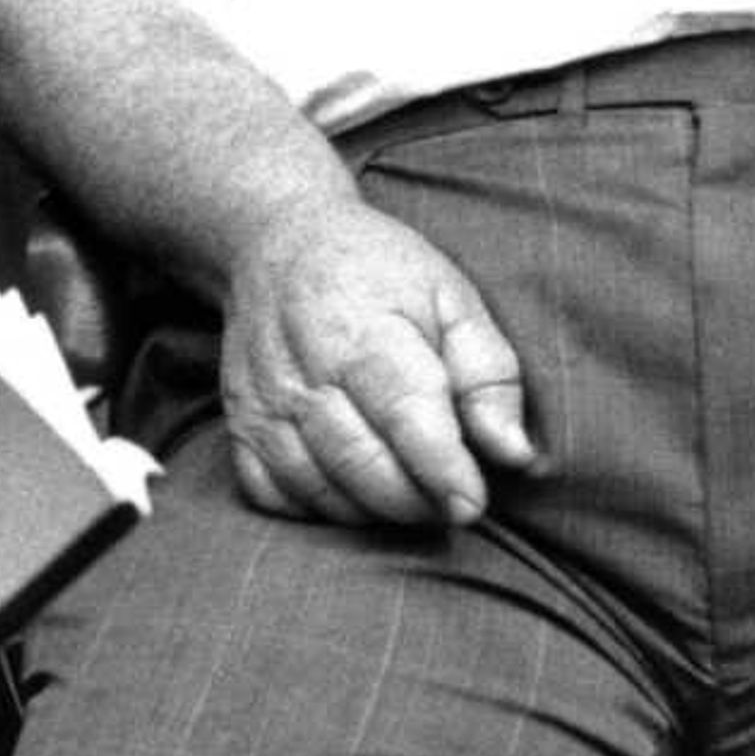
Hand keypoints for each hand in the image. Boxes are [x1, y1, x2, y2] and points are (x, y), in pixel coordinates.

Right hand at [218, 188, 535, 528]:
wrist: (276, 243)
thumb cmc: (379, 273)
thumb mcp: (453, 299)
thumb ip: (490, 377)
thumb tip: (515, 455)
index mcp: (365, 331)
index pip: (405, 416)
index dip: (442, 470)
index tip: (472, 502)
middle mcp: (305, 372)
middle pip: (363, 465)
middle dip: (417, 502)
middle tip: (452, 502)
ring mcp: (264, 403)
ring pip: (320, 490)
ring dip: (375, 512)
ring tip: (412, 494)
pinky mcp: (239, 425)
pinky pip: (274, 495)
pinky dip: (318, 510)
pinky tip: (354, 492)